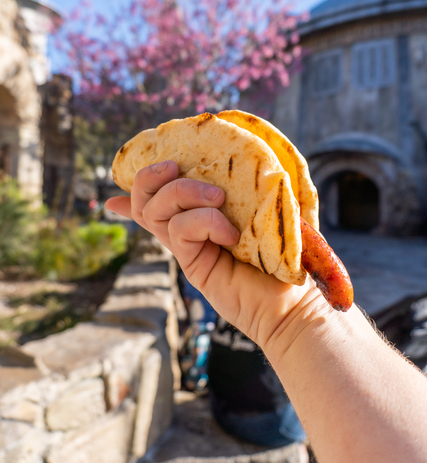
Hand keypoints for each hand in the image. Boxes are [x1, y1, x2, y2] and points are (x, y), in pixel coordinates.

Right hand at [105, 161, 325, 351]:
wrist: (293, 300)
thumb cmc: (286, 253)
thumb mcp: (266, 209)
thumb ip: (248, 186)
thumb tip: (251, 161)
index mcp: (199, 219)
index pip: (155, 206)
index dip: (131, 198)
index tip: (111, 199)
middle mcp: (187, 234)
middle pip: (144, 201)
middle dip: (149, 176)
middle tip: (176, 167)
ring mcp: (188, 249)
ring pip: (156, 209)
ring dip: (184, 192)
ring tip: (219, 200)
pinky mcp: (194, 264)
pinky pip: (180, 230)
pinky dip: (204, 221)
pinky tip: (230, 234)